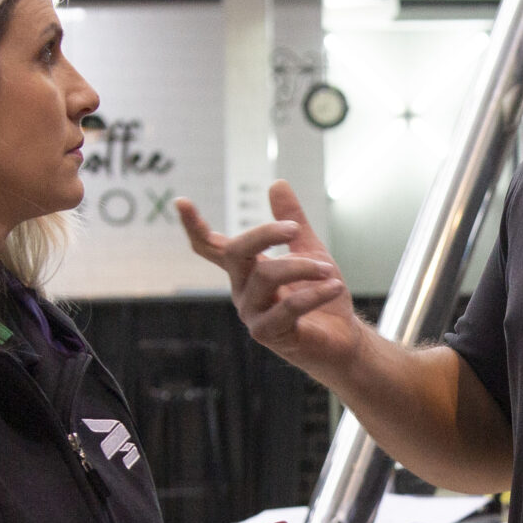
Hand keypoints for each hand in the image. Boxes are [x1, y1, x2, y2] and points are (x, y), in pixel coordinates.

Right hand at [175, 182, 359, 375]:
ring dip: (301, 267)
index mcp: (245, 271)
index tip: (181, 201)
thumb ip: (293, 220)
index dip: (194, 226)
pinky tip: (334, 286)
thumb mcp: (310, 250)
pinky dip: (314, 293)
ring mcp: (251, 314)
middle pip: (235, 252)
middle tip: (294, 229)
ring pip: (264, 276)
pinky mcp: (267, 334)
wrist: (342, 339)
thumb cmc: (322, 297)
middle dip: (264, 234)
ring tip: (328, 269)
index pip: (211, 247)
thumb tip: (277, 183)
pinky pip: (287, 306)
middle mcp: (241, 290)